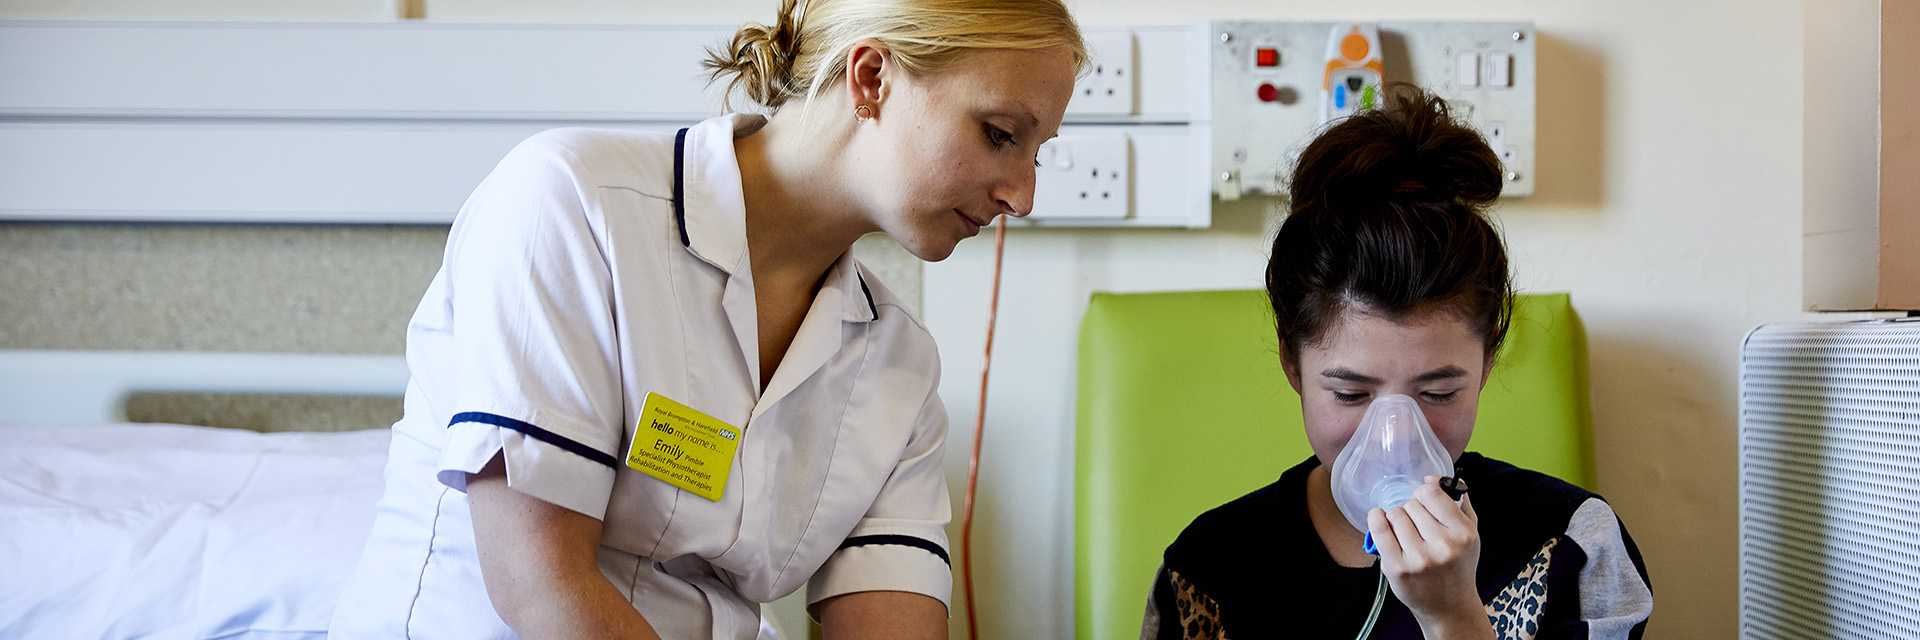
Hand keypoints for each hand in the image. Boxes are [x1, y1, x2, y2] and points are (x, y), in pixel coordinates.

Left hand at [1367, 475, 1492, 639]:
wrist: (1449, 607)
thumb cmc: (1458, 566)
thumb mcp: (1470, 533)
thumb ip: (1458, 501)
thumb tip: (1434, 477)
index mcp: (1463, 534)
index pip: (1432, 493)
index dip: (1424, 492)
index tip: (1423, 498)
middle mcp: (1442, 546)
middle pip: (1411, 504)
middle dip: (1412, 509)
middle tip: (1417, 525)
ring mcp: (1418, 559)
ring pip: (1395, 515)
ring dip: (1396, 519)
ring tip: (1406, 532)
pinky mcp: (1397, 568)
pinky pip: (1379, 530)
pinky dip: (1376, 519)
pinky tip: (1379, 518)